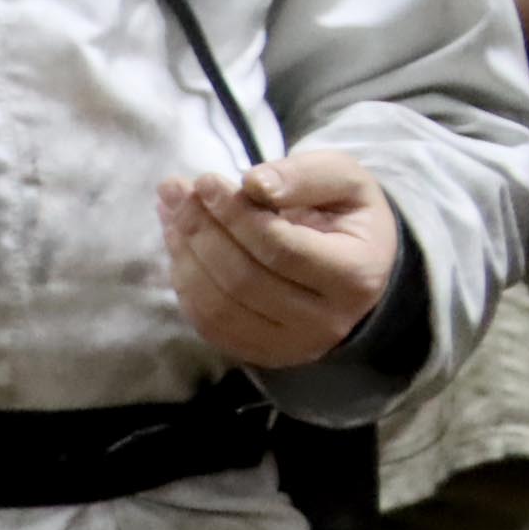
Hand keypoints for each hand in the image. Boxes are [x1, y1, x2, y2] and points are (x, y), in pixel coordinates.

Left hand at [159, 147, 400, 368]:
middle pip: (244, 279)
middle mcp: (327, 321)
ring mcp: (294, 345)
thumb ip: (306, 176)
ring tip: (171, 211)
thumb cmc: (346, 217)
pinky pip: (209, 324)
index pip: (280, 250)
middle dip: (201, 230)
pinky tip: (178, 244)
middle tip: (177, 190)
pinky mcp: (263, 353)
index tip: (205, 180)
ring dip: (183, 254)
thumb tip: (253, 183)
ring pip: (219, 306)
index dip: (236, 214)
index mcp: (355, 276)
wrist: (357, 269)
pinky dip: (184, 283)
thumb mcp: (346, 181)